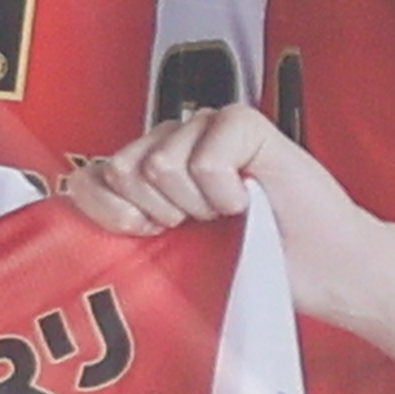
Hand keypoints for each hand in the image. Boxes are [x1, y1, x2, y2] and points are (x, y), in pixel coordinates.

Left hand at [59, 108, 394, 329]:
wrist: (322, 270)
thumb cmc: (255, 262)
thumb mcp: (174, 254)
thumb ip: (126, 226)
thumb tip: (71, 204)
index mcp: (150, 171)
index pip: (89, 174)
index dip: (114, 213)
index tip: (152, 235)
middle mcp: (174, 140)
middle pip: (121, 168)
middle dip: (159, 212)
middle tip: (201, 225)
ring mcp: (209, 126)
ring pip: (161, 164)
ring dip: (200, 205)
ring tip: (231, 212)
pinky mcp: (243, 123)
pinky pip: (204, 160)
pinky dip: (226, 192)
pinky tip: (249, 197)